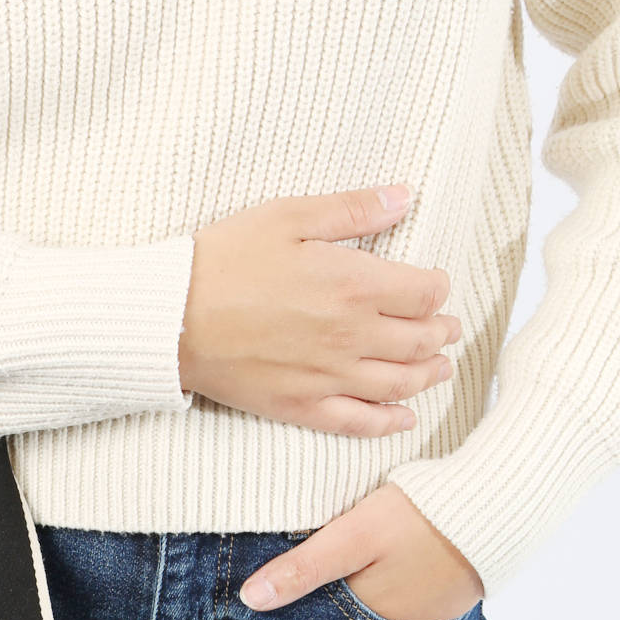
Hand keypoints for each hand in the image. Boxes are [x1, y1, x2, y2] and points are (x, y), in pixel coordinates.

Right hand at [178, 184, 461, 437]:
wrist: (171, 319)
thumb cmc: (222, 261)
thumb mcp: (288, 216)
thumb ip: (352, 209)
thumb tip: (405, 196)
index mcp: (355, 284)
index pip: (425, 292)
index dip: (438, 288)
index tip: (433, 285)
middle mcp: (352, 335)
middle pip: (421, 340)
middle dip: (442, 332)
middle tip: (448, 329)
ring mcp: (329, 377)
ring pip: (400, 383)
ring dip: (429, 375)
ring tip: (439, 368)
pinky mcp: (301, 406)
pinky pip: (359, 422)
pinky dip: (389, 422)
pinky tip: (403, 417)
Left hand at [236, 484, 484, 619]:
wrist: (503, 498)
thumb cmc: (423, 514)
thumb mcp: (354, 536)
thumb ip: (303, 568)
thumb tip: (249, 601)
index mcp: (370, 618)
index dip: (291, 606)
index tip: (260, 599)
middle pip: (343, 616)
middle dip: (320, 601)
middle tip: (291, 578)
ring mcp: (425, 614)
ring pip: (371, 606)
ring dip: (352, 591)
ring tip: (336, 568)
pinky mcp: (445, 594)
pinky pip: (400, 595)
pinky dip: (383, 582)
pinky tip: (376, 563)